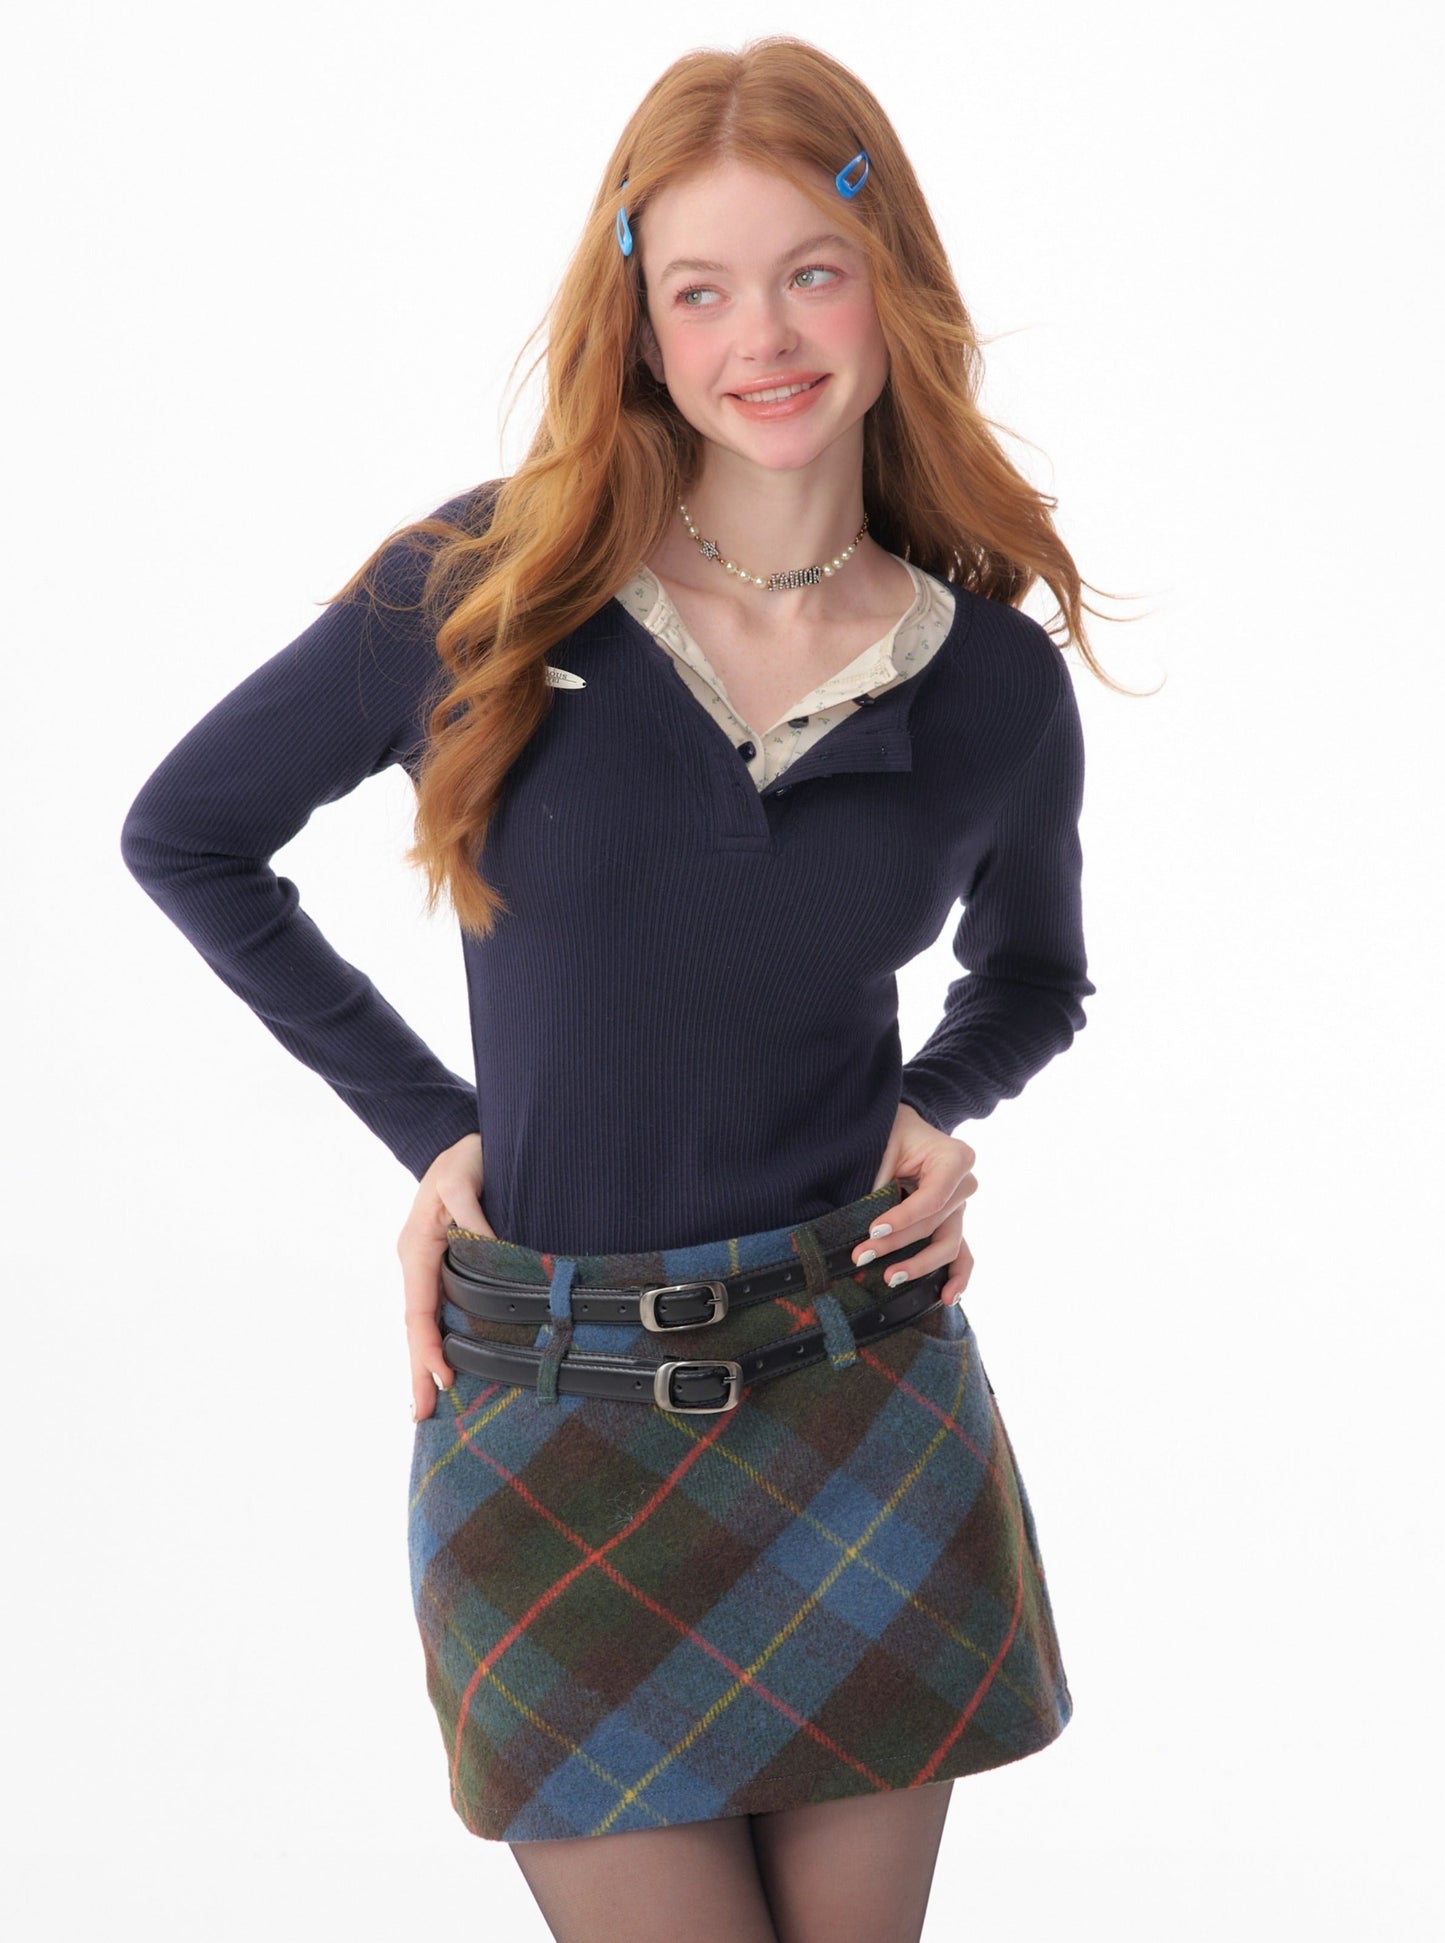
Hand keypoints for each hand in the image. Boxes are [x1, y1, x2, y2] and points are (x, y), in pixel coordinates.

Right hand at [398, 1131, 492, 1421]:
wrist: (462, 1141)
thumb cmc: (465, 1157)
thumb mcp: (464, 1178)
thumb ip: (472, 1213)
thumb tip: (489, 1249)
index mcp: (417, 1249)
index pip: (419, 1309)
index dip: (427, 1346)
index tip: (440, 1377)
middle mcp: (419, 1263)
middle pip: (417, 1326)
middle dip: (418, 1370)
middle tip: (423, 1414)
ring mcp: (431, 1266)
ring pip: (427, 1322)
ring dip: (427, 1361)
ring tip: (432, 1403)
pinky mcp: (447, 1265)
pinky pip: (441, 1309)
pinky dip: (441, 1339)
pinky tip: (451, 1363)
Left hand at [855, 1104, 977, 1305]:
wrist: (900, 1129)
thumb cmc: (890, 1134)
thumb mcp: (883, 1150)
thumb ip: (879, 1185)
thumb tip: (865, 1231)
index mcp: (955, 1158)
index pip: (932, 1198)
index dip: (903, 1219)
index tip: (872, 1231)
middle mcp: (965, 1185)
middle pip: (934, 1224)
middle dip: (897, 1243)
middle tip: (861, 1256)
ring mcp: (960, 1207)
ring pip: (947, 1245)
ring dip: (919, 1265)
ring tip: (890, 1279)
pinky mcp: (952, 1224)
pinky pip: (961, 1254)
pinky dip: (956, 1276)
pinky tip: (947, 1297)